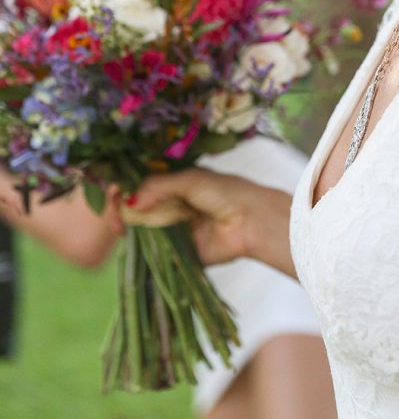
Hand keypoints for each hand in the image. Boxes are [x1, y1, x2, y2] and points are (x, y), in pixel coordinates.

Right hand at [122, 168, 295, 275]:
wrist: (250, 221)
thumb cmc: (224, 192)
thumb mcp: (189, 180)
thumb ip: (157, 187)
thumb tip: (128, 201)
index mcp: (173, 184)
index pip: (139, 185)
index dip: (123, 188)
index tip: (112, 192)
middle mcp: (169, 206)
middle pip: (134, 208)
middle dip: (120, 210)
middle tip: (114, 215)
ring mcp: (171, 230)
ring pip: (140, 231)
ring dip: (127, 230)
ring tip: (119, 227)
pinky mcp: (175, 254)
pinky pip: (152, 254)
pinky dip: (139, 251)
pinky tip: (129, 244)